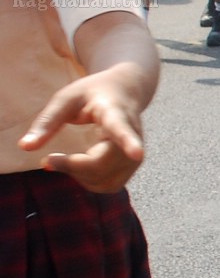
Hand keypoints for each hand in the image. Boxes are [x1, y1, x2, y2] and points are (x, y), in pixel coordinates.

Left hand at [20, 67, 147, 192]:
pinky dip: (87, 181)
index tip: (137, 153)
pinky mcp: (132, 167)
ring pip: (105, 179)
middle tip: (48, 160)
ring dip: (78, 175)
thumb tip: (25, 147)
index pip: (122, 129)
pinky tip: (80, 167)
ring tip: (65, 160)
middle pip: (102, 163)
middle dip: (71, 166)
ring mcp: (135, 153)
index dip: (129, 142)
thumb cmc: (92, 93)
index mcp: (115, 112)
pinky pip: (108, 185)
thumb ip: (47, 122)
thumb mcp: (66, 98)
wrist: (126, 91)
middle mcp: (133, 135)